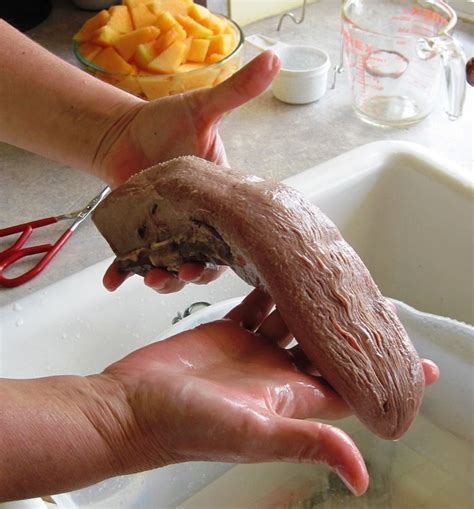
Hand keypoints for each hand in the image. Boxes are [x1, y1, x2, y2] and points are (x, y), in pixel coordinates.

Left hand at [100, 51, 279, 292]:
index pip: (234, 232)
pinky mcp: (141, 236)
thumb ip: (235, 92)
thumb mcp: (202, 108)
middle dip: (198, 273)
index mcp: (220, 202)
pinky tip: (111, 281)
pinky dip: (123, 274)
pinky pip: (135, 262)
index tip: (221, 256)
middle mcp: (198, 224)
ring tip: (151, 277)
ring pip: (173, 268)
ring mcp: (169, 233)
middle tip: (186, 270)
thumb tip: (274, 59)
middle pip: (207, 261)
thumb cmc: (166, 122)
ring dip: (165, 279)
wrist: (124, 132)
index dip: (231, 250)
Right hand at [103, 289, 438, 496]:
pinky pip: (260, 305)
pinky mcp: (229, 330)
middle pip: (329, 349)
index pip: (351, 388)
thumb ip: (306, 443)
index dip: (385, 379)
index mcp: (289, 399)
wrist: (132, 406)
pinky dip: (275, 290)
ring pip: (297, 321)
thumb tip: (361, 476)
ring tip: (339, 281)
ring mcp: (253, 350)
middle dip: (355, 331)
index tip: (421, 367)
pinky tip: (287, 272)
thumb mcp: (250, 435)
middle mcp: (277, 374)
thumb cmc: (183, 426)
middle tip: (383, 305)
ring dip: (316, 304)